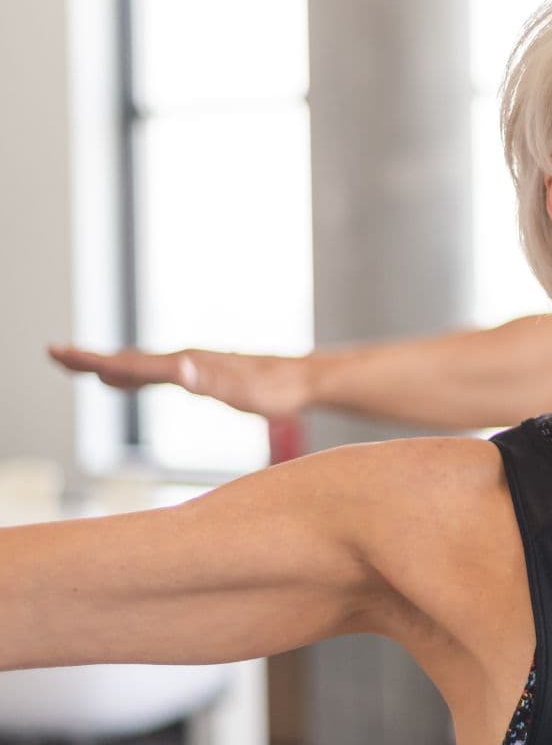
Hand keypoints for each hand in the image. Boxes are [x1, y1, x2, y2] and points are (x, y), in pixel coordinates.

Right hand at [48, 344, 311, 417]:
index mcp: (187, 363)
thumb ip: (209, 381)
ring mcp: (193, 365)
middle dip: (90, 358)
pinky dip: (131, 375)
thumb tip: (178, 370)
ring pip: (140, 364)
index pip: (132, 362)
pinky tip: (123, 381)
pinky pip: (155, 374)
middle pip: (129, 359)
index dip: (94, 360)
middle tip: (54, 354)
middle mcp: (186, 359)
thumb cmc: (276, 390)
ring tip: (78, 366)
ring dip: (107, 365)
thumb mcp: (242, 391)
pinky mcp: (202, 373)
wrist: (304, 379)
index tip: (60, 353)